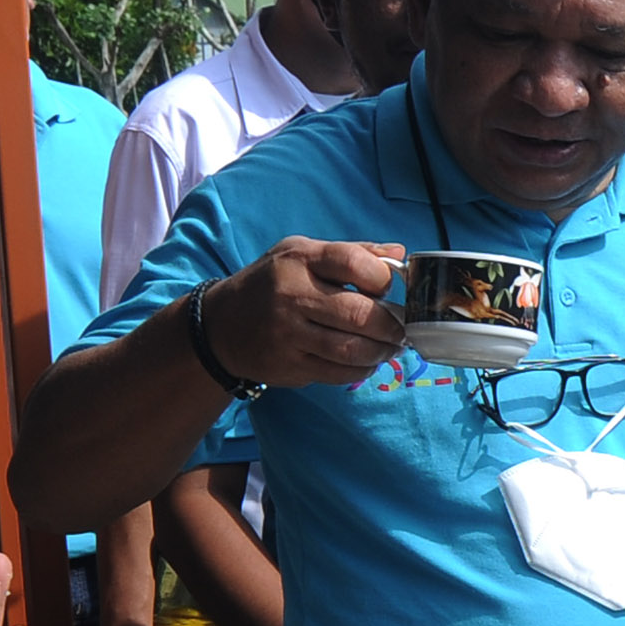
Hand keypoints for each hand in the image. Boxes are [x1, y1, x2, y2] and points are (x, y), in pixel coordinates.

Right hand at [202, 238, 409, 389]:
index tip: (388, 288)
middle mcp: (291, 296)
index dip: (383, 278)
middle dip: (392, 325)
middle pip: (359, 314)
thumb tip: (399, 253)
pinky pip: (339, 373)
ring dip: (382, 351)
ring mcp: (288, 334)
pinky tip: (367, 360)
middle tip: (402, 328)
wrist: (222, 325)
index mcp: (300, 260)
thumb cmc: (273, 282)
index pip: (355, 263)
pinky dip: (362, 369)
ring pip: (352, 349)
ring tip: (391, 347)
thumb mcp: (303, 254)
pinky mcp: (289, 365)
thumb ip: (352, 252)